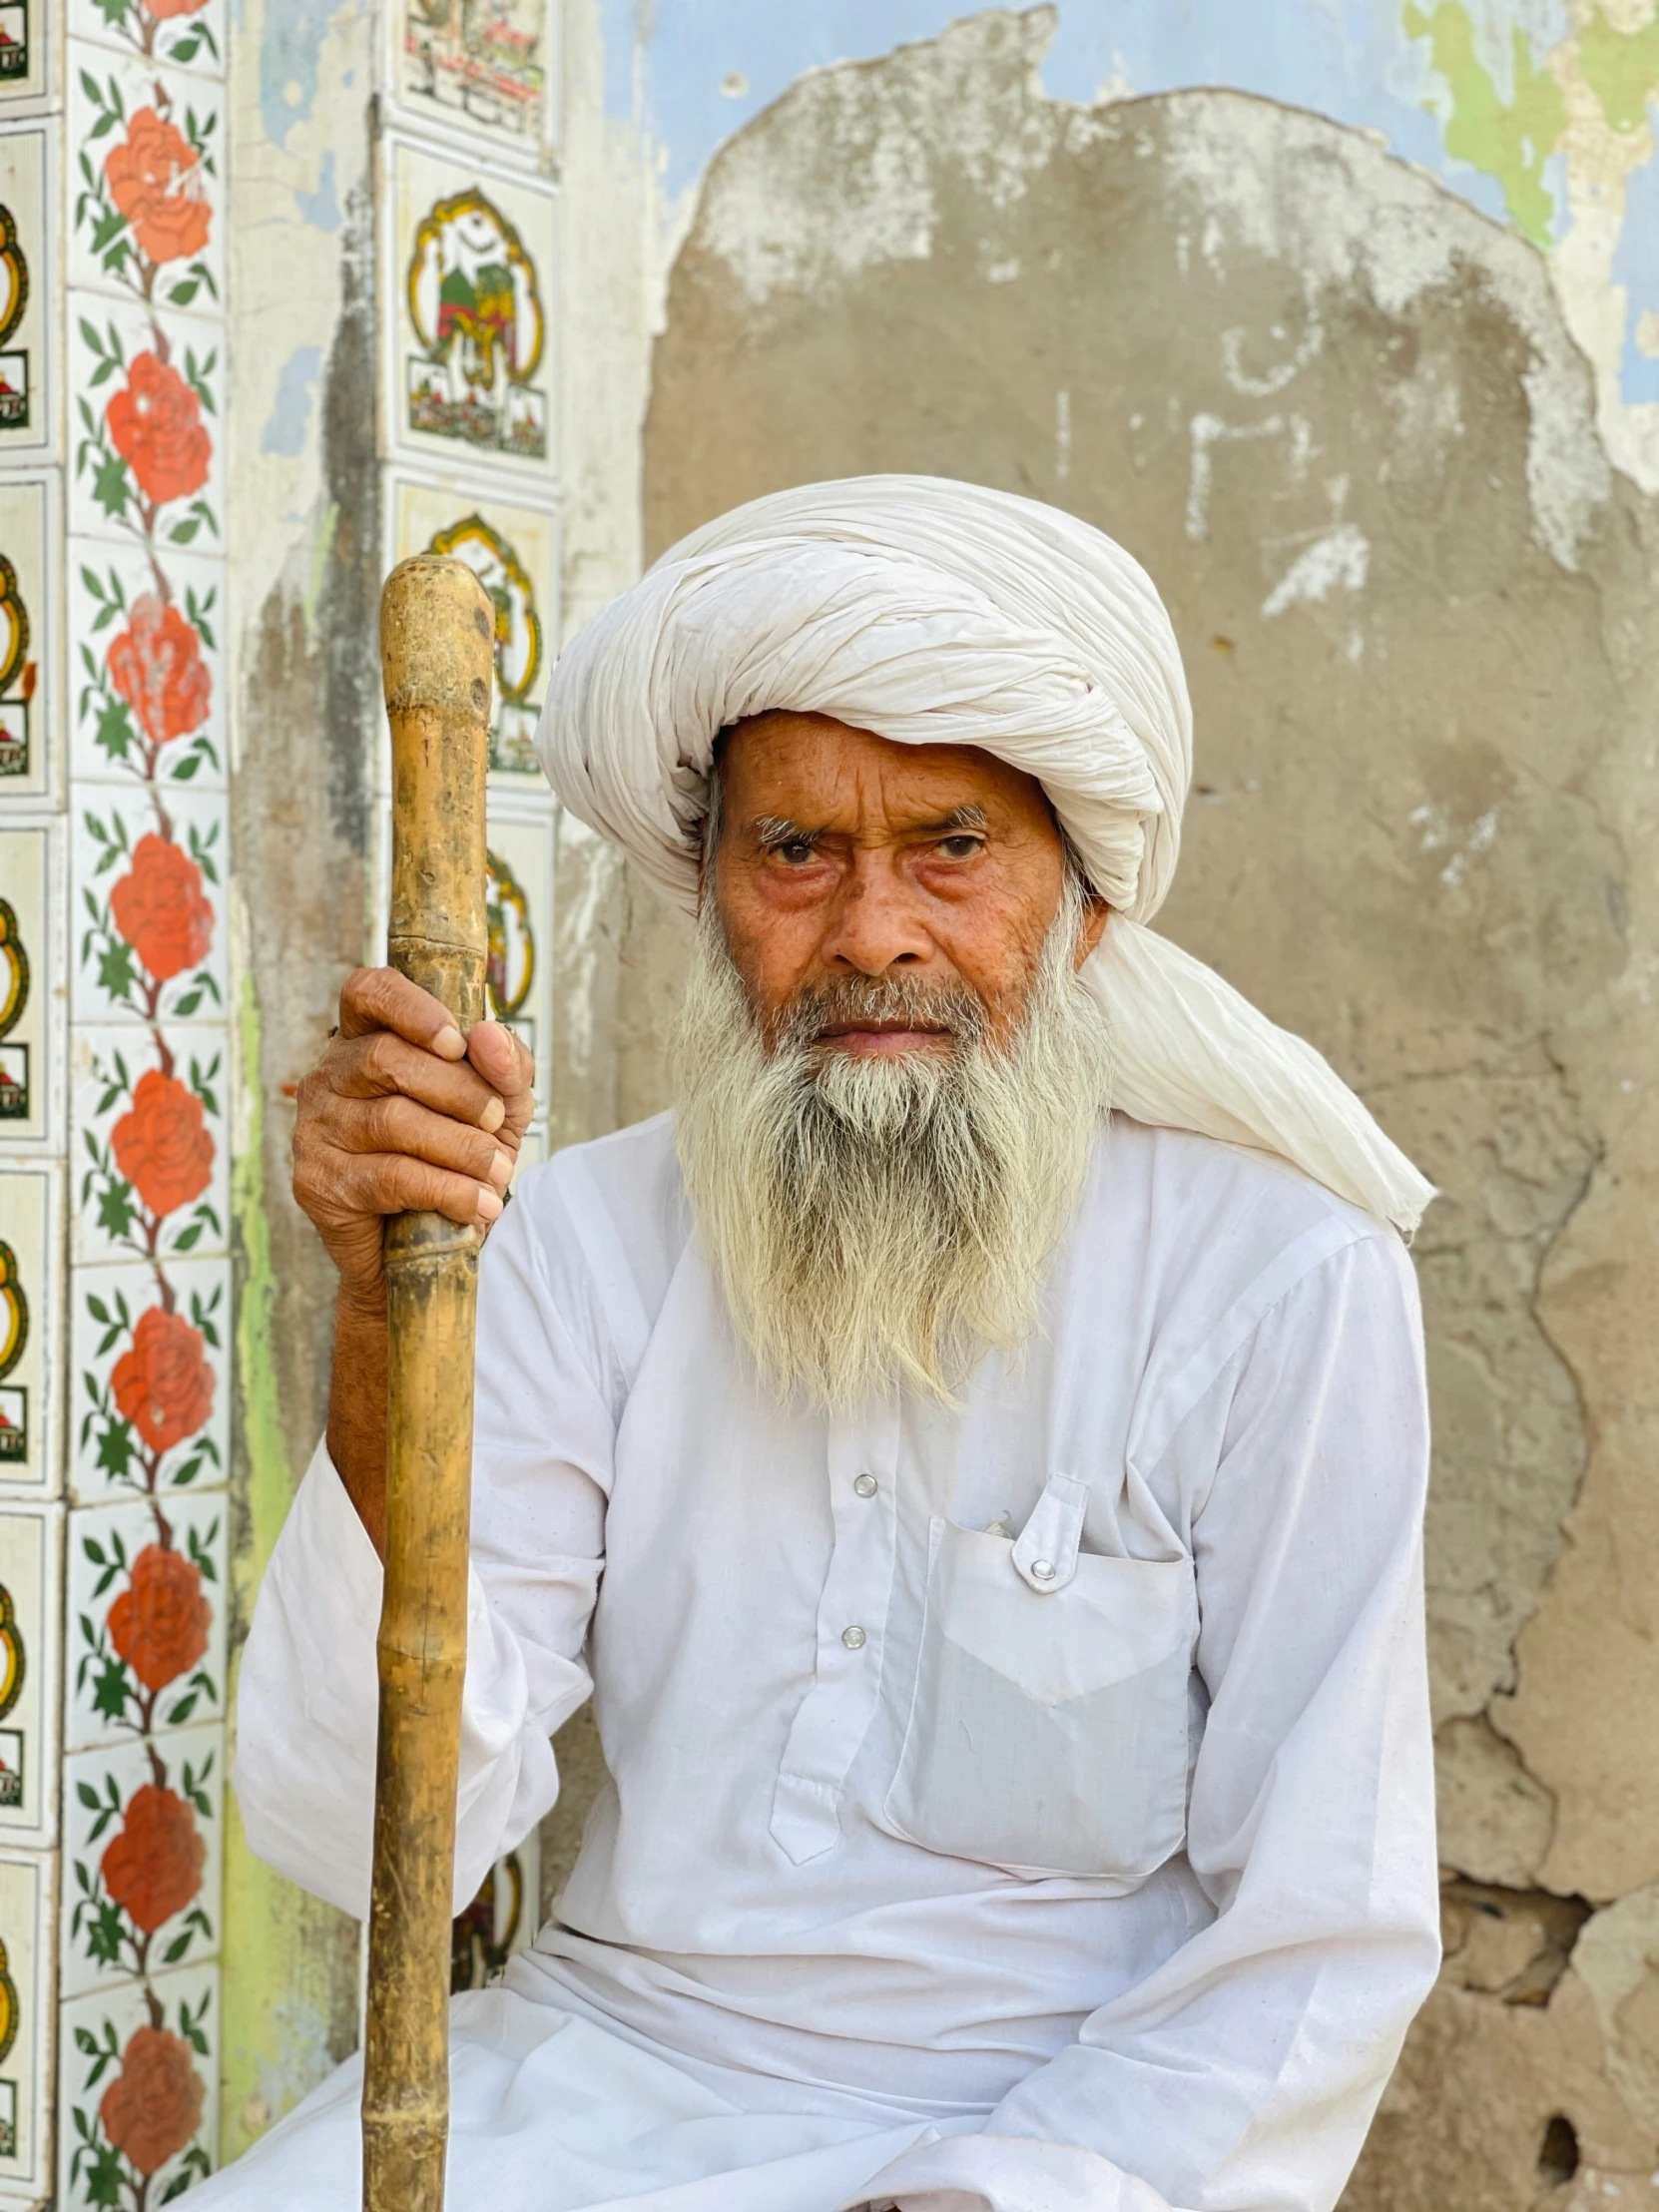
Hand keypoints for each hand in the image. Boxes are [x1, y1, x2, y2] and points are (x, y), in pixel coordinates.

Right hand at [292, 967, 535, 1310]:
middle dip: (460, 1092)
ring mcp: (314, 1129)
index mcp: (366, 1041)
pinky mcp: (318, 1182)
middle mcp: (329, 1078)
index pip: (368, 992)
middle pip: (386, 1058)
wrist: (422, 1250)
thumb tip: (490, 1035)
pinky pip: (389, 1176)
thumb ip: (506, 1067)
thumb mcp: (500, 1108)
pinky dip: (447, 1190)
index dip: (411, 1008)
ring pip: (393, 1120)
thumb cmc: (457, 1161)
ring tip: (498, 1172)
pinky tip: (477, 1204)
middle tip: (498, 1123)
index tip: (457, 1041)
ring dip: (461, 1147)